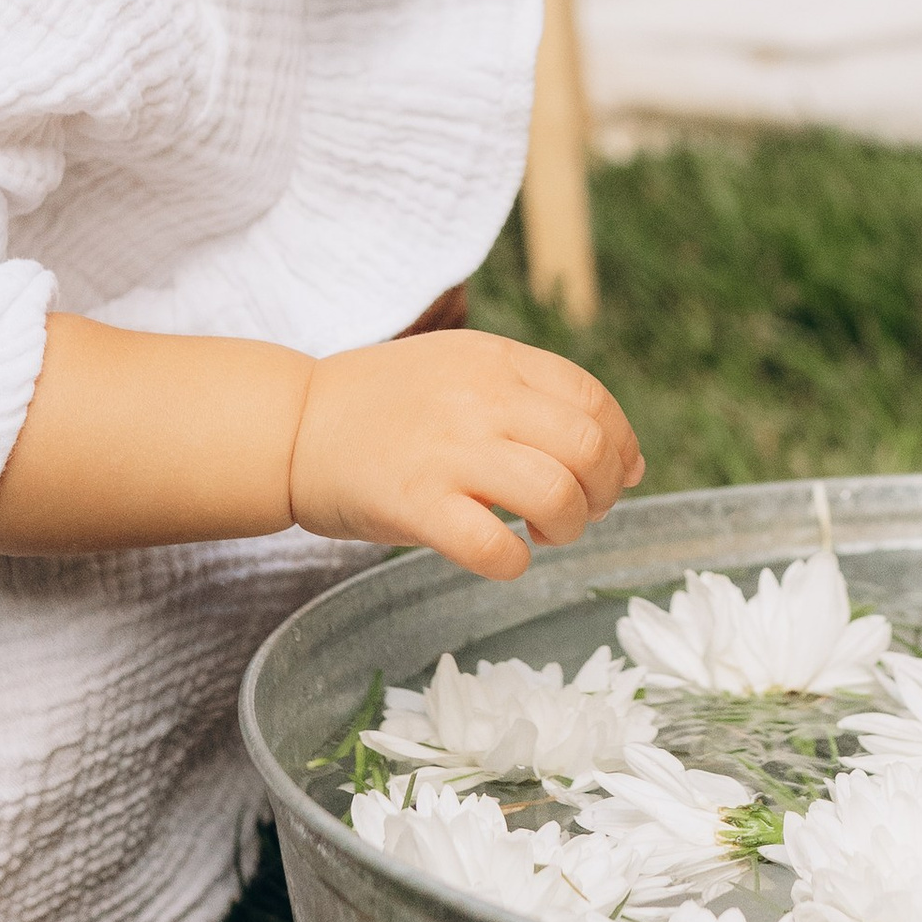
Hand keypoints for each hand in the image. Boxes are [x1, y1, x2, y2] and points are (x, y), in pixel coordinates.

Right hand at [287, 331, 643, 579]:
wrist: (292, 425)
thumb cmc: (384, 405)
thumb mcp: (462, 368)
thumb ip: (537, 398)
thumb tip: (628, 461)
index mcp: (497, 359)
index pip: (594, 400)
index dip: (621, 447)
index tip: (614, 477)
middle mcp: (481, 398)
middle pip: (588, 448)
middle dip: (604, 491)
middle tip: (582, 512)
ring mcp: (448, 451)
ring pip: (556, 494)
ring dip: (567, 526)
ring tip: (542, 532)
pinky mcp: (415, 503)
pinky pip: (493, 546)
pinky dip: (514, 562)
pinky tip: (503, 556)